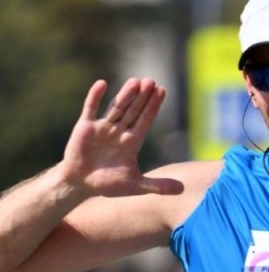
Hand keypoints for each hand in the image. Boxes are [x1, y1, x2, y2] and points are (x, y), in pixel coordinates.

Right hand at [61, 78, 181, 197]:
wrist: (82, 184)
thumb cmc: (108, 184)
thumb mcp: (135, 186)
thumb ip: (158, 185)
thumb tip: (183, 189)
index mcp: (131, 143)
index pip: (145, 121)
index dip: (153, 107)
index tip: (162, 91)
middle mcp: (119, 131)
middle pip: (133, 111)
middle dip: (142, 97)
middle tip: (151, 81)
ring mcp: (102, 127)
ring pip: (116, 108)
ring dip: (125, 95)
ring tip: (135, 82)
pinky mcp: (85, 127)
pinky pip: (90, 108)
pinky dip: (95, 97)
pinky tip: (102, 84)